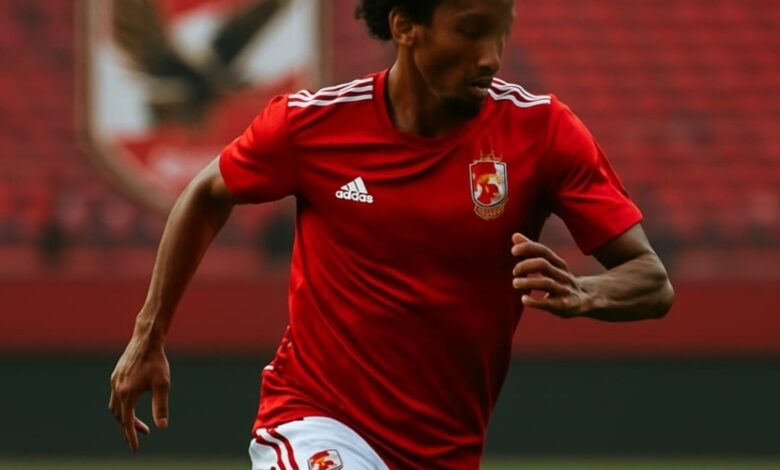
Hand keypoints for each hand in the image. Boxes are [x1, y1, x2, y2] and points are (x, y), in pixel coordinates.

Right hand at [108, 332, 170, 450]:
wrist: (146, 339)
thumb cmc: (157, 361)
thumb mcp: (162, 385)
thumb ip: (160, 406)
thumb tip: (162, 427)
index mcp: (127, 393)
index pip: (127, 422)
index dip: (131, 436)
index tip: (135, 449)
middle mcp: (117, 389)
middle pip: (118, 416)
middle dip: (129, 427)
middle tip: (143, 433)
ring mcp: (114, 381)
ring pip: (114, 406)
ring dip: (124, 416)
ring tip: (137, 422)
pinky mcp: (116, 375)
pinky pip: (115, 396)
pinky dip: (122, 405)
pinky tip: (132, 402)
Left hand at [510, 233, 588, 317]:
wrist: (586, 299)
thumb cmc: (560, 279)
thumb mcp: (549, 264)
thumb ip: (532, 251)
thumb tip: (514, 235)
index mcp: (558, 263)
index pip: (543, 251)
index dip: (528, 248)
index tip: (513, 250)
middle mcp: (562, 275)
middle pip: (543, 265)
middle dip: (526, 266)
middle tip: (514, 271)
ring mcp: (564, 290)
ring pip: (546, 283)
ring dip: (528, 282)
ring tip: (515, 282)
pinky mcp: (563, 306)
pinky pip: (549, 304)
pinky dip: (535, 302)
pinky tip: (523, 299)